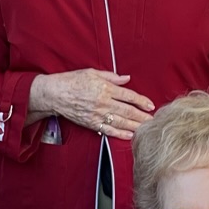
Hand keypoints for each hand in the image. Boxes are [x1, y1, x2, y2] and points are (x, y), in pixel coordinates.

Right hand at [27, 69, 155, 139]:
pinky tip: (130, 136)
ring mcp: (97, 115)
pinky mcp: (91, 124)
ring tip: (146, 129)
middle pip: (127, 111)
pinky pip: (108, 130)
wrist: (54, 94)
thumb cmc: (72, 81)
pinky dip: (120, 134)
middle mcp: (103, 102)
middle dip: (142, 116)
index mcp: (104, 88)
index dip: (141, 101)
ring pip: (120, 122)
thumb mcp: (92, 73)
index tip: (151, 105)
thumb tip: (127, 79)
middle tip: (154, 120)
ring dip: (135, 126)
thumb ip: (111, 76)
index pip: (128, 96)